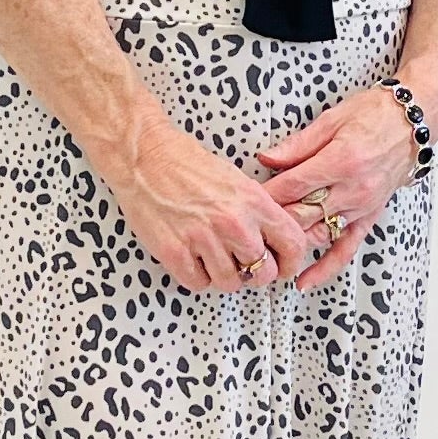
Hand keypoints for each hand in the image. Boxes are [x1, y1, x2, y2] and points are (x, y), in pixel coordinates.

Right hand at [101, 112, 317, 295]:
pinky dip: (196, 276)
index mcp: (253, 202)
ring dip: (224, 276)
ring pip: (230, 283)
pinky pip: (197, 284)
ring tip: (213, 258)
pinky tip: (192, 258)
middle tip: (242, 265)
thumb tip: (271, 240)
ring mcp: (203, 239)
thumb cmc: (186, 163)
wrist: (145, 155)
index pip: (293, 244)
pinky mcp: (175, 252)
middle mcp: (233, 222)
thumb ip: (257, 211)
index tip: (282, 267)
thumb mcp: (237, 180)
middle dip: (255, 273)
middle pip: (263, 273)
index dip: (290, 263)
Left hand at [255, 85, 424, 292]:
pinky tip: (305, 280)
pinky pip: (346, 249)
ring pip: (318, 233)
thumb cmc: (375, 115)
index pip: (292, 186)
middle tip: (248, 230)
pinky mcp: (369, 216)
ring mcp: (361, 206)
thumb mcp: (331, 120)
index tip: (245, 201)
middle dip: (272, 222)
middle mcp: (352, 188)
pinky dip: (325, 268)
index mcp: (340, 161)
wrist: (413, 123)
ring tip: (265, 255)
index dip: (265, 196)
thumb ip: (297, 145)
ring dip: (292, 245)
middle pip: (302, 214)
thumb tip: (266, 158)